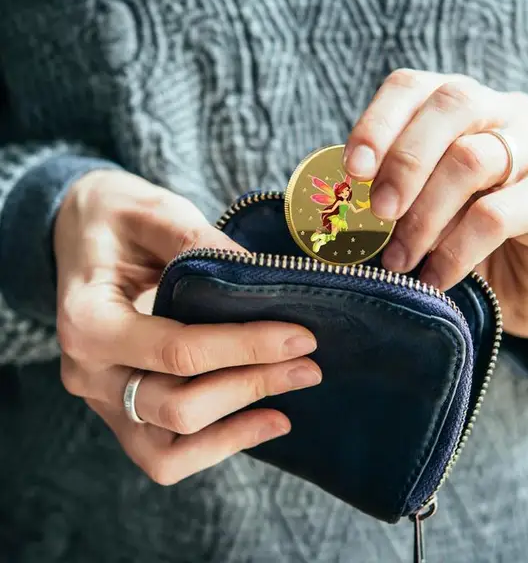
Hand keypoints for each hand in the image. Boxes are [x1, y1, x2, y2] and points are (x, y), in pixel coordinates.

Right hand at [54, 170, 321, 484]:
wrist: (81, 232)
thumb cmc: (117, 218)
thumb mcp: (155, 213)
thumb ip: (201, 243)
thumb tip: (266, 279)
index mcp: (88, 320)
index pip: (176, 350)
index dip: (246, 347)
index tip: (301, 337)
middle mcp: (88, 372)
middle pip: (177, 406)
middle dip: (251, 386)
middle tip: (308, 364)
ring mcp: (102, 399)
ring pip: (170, 450)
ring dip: (238, 427)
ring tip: (290, 396)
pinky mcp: (123, 411)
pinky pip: (167, 454)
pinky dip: (218, 445)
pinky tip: (265, 419)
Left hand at [343, 69, 527, 338]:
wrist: (516, 282)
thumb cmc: (452, 232)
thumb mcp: (412, 204)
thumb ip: (382, 188)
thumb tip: (336, 194)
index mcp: (457, 105)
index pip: (412, 86)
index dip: (376, 123)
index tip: (352, 171)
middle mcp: (502, 112)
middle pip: (450, 106)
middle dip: (404, 163)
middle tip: (378, 214)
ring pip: (471, 160)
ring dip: (423, 216)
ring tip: (398, 260)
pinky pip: (497, 216)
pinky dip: (454, 251)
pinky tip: (433, 279)